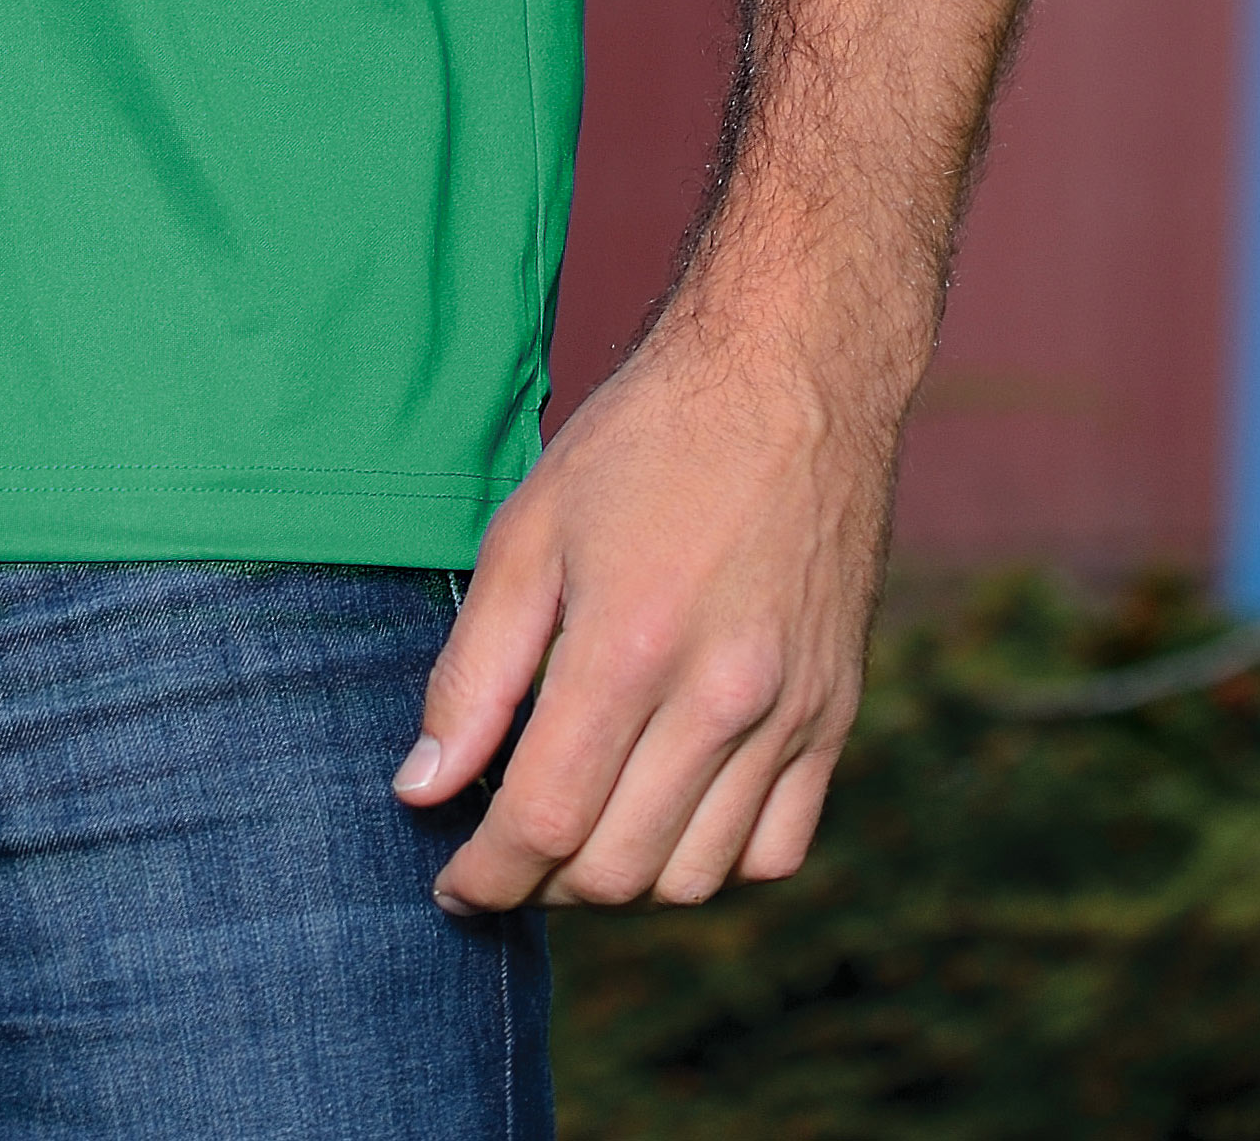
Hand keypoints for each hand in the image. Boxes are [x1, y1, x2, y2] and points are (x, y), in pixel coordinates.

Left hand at [394, 299, 893, 910]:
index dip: (484, 876)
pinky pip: (777, 851)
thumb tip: (422, 789)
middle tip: (503, 846)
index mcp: (629, 647)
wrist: (789, 376)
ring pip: (697, 878)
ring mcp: (790, 714)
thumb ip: (473, 673)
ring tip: (578, 827)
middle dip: (541, 883)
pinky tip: (667, 809)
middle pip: (617, 870)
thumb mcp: (527, 531)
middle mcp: (721, 697)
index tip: (451, 882)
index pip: (543, 822)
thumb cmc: (642, 442)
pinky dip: (713, 860)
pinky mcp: (836, 714)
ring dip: (623, 879)